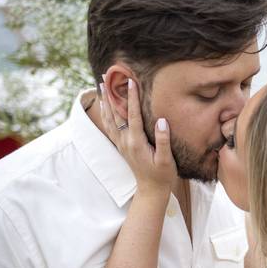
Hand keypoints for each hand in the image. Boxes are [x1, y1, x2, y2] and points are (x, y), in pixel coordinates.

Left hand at [99, 77, 176, 192]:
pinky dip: (106, 113)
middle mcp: (125, 141)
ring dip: (105, 101)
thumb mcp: (166, 160)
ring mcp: (122, 144)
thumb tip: (161, 121)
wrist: (151, 190)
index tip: (131, 81)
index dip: (132, 97)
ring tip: (101, 85)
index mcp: (136, 142)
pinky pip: (110, 126)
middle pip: (115, 113)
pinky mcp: (121, 146)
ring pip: (109, 118)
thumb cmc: (162, 175)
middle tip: (105, 77)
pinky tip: (105, 106)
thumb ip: (163, 140)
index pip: (133, 115)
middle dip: (111, 94)